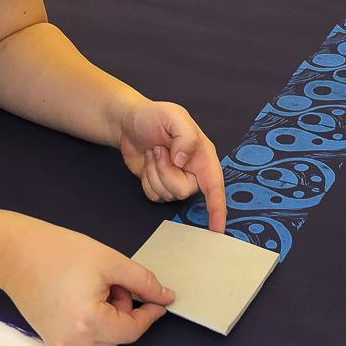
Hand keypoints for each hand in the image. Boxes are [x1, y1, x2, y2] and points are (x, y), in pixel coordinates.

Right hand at [0, 216, 174, 345]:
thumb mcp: (110, 261)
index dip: (149, 314)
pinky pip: (83, 336)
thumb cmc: (57, 251)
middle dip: (124, 309)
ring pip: (101, 337)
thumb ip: (143, 281)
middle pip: (117, 335)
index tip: (158, 301)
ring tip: (95, 284)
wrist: (14, 252)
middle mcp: (73, 340)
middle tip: (114, 280)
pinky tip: (81, 294)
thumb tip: (165, 297)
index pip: (132, 329)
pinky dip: (91, 319)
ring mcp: (59, 342)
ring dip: (108, 315)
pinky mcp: (51, 338)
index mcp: (89, 322)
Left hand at [119, 100, 226, 232]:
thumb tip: (184, 161)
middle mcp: (193, 171)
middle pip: (183, 191)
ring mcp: (176, 180)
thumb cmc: (153, 116)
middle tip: (157, 150)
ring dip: (153, 172)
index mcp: (203, 155)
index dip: (218, 209)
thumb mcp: (173, 116)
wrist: (128, 123)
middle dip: (165, 172)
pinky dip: (146, 180)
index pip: (215, 186)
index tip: (218, 229)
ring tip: (153, 152)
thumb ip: (185, 136)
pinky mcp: (160, 186)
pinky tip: (148, 163)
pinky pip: (154, 196)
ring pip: (167, 194)